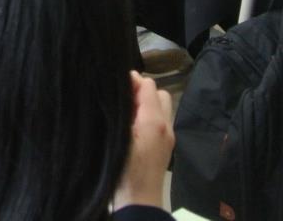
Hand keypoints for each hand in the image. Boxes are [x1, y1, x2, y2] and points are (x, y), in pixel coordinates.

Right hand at [115, 72, 172, 208]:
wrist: (138, 201)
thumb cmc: (124, 169)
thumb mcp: (118, 136)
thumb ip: (121, 110)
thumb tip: (119, 86)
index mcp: (154, 121)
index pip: (148, 86)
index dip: (131, 81)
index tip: (114, 84)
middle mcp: (165, 126)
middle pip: (159, 94)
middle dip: (142, 91)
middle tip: (122, 99)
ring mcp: (168, 138)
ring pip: (161, 108)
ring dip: (146, 105)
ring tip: (126, 113)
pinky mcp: (165, 147)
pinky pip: (159, 121)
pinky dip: (148, 117)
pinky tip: (132, 127)